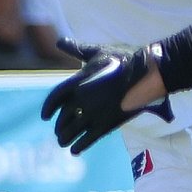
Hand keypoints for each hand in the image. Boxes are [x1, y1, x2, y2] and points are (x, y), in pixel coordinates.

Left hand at [41, 40, 173, 155]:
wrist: (146, 73)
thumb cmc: (125, 59)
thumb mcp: (98, 52)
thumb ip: (78, 49)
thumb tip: (60, 41)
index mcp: (78, 81)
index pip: (55, 97)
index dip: (48, 108)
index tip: (45, 117)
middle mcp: (82, 98)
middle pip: (63, 117)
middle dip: (60, 126)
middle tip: (59, 132)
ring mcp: (93, 112)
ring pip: (72, 131)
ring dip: (65, 138)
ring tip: (64, 143)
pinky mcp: (106, 124)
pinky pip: (87, 139)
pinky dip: (79, 146)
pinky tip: (75, 150)